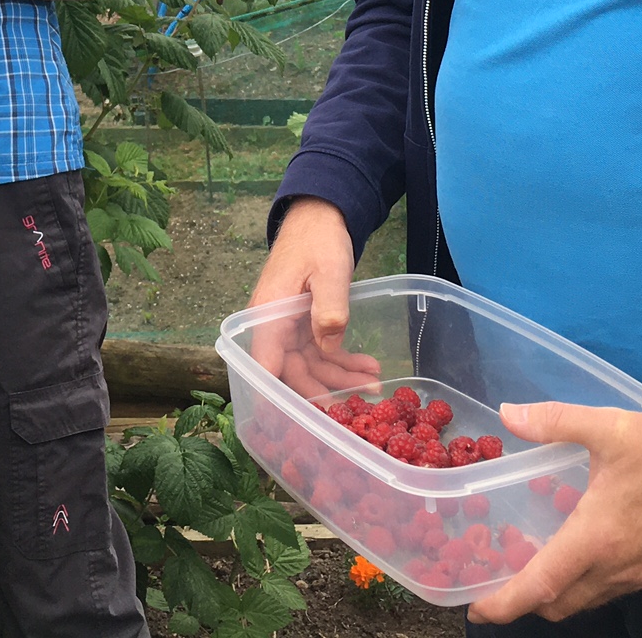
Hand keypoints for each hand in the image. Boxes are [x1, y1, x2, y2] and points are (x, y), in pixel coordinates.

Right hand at [245, 199, 382, 398]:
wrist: (319, 216)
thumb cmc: (318, 239)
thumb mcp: (328, 270)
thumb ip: (329, 308)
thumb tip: (328, 347)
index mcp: (269, 316)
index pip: (266, 366)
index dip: (277, 398)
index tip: (296, 425)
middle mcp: (273, 326)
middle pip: (292, 372)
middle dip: (326, 389)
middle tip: (362, 400)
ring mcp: (289, 326)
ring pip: (310, 364)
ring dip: (340, 376)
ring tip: (375, 383)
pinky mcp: (305, 323)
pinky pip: (321, 351)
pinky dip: (343, 360)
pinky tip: (368, 365)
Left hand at [466, 403, 641, 625]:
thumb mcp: (609, 427)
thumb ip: (554, 421)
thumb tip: (508, 415)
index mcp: (596, 539)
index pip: (541, 586)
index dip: (506, 603)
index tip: (477, 610)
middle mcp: (615, 570)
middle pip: (559, 603)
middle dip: (524, 601)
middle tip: (497, 580)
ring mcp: (638, 576)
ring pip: (585, 600)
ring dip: (555, 593)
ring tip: (530, 565)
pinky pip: (608, 591)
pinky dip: (583, 584)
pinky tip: (576, 553)